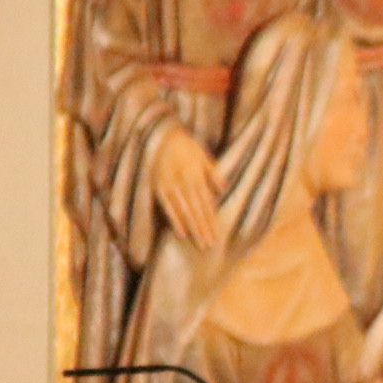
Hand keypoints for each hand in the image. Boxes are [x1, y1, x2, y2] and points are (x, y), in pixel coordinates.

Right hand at [150, 129, 222, 250]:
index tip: (217, 236)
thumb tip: (224, 189)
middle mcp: (186, 184)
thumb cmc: (186, 147)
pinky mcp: (159, 188)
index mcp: (198, 178)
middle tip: (210, 246)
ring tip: (200, 243)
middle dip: (204, 230)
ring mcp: (172, 186)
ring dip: (193, 229)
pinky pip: (167, 208)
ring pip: (185, 212)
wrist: (163, 136)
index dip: (212, 221)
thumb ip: (213, 173)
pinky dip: (175, 220)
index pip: (207, 205)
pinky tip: (182, 233)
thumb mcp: (204, 157)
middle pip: (198, 212)